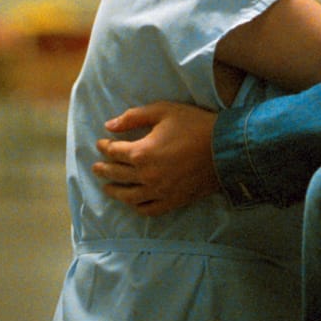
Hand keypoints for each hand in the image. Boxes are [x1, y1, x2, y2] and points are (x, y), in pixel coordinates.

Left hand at [92, 101, 219, 216]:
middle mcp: (146, 175)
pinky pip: (148, 209)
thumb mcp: (163, 111)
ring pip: (128, 196)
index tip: (100, 143)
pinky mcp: (172, 201)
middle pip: (117, 174)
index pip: (114, 151)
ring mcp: (159, 191)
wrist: (224, 148)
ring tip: (106, 188)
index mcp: (141, 152)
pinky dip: (136, 206)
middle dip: (104, 168)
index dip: (105, 146)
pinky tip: (132, 202)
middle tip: (96, 166)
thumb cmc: (194, 125)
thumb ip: (133, 117)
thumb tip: (109, 126)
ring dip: (114, 191)